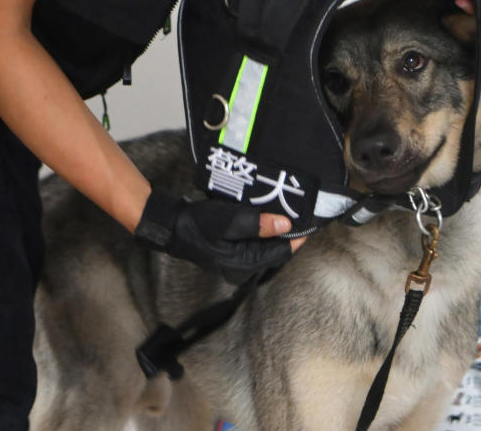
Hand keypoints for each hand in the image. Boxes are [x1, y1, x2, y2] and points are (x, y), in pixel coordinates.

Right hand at [135, 189, 305, 284]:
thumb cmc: (199, 224)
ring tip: (283, 211)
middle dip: (286, 233)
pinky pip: (253, 243)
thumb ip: (260, 224)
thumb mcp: (232, 221)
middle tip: (297, 213)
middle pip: (274, 250)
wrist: (172, 225)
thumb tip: (287, 225)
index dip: (296, 237)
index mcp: (245, 265)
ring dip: (273, 230)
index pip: (281, 253)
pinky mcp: (230, 252)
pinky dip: (261, 230)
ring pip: (264, 246)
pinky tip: (264, 215)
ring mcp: (235, 262)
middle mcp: (242, 268)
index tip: (308, 222)